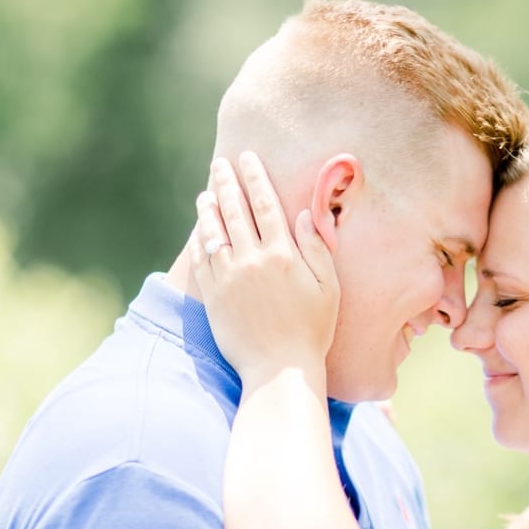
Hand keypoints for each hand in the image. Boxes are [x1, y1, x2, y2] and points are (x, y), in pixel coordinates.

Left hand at [190, 152, 338, 386]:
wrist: (279, 370)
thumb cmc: (312, 331)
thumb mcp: (328, 289)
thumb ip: (317, 249)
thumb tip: (303, 215)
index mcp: (282, 255)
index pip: (265, 204)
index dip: (255, 177)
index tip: (247, 157)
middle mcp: (251, 260)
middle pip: (235, 210)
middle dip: (227, 182)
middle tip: (221, 163)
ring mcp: (228, 277)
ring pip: (213, 230)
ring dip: (209, 207)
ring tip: (207, 191)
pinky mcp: (213, 296)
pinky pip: (202, 258)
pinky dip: (199, 237)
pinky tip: (200, 227)